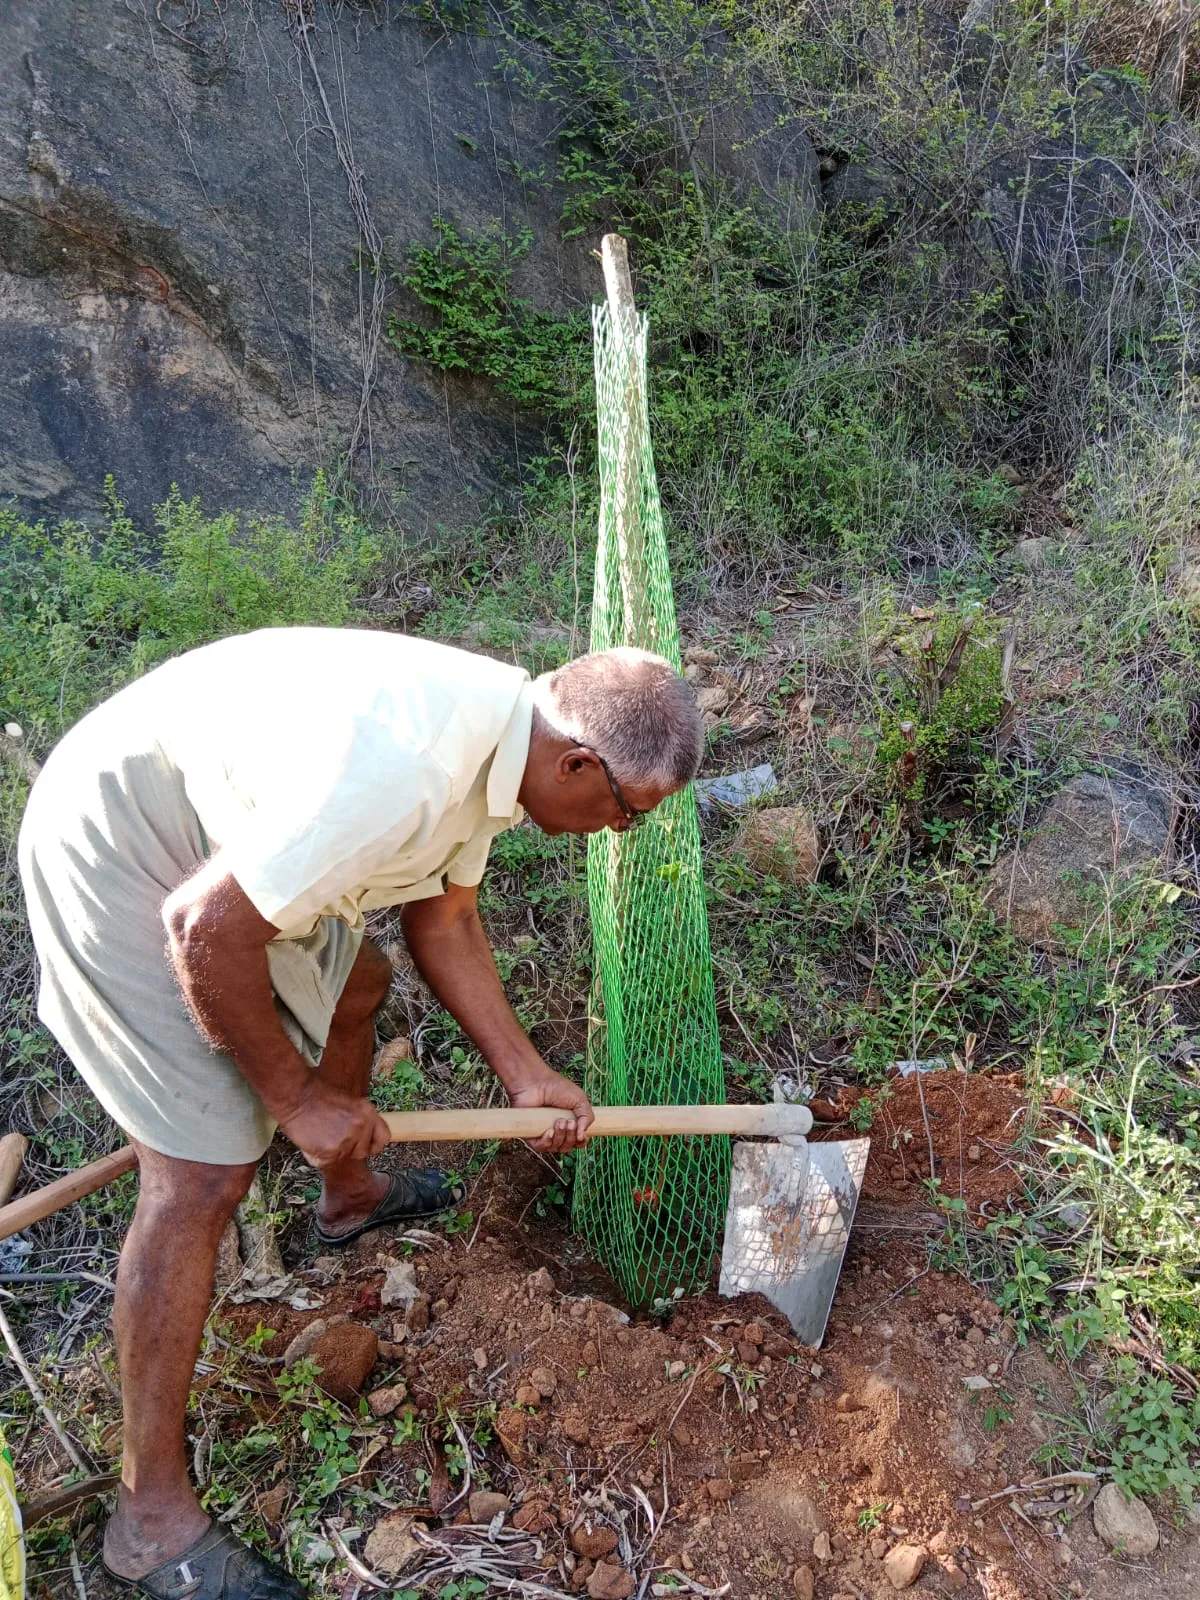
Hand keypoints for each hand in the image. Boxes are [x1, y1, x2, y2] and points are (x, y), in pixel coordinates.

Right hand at [276, 1080, 390, 1168]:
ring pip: (342, 1158)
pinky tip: (310, 1140)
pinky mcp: (331, 1151)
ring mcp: (347, 1139)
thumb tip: (363, 1137)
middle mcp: (361, 1126)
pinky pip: (325, 1162)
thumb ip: (358, 1119)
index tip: (366, 1147)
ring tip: (317, 1134)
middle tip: (330, 1136)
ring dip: (330, 1152)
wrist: (296, 1096)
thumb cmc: (316, 1096)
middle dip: (347, 1149)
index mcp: (368, 1112)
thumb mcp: (348, 1102)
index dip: (374, 1145)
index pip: (383, 1137)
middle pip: (361, 1152)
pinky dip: (316, 1156)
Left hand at [510, 1068, 593, 1153]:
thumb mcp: (580, 1100)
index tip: (582, 1135)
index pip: (578, 1142)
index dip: (581, 1141)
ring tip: (559, 1121)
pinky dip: (546, 1142)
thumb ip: (587, 1117)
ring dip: (560, 1137)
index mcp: (570, 1124)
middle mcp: (557, 1131)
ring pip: (555, 1148)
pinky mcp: (531, 1134)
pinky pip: (541, 1147)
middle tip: (568, 1122)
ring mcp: (544, 1133)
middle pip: (568, 1146)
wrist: (537, 1083)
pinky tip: (549, 1131)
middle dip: (570, 1137)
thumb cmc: (557, 1088)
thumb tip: (582, 1136)